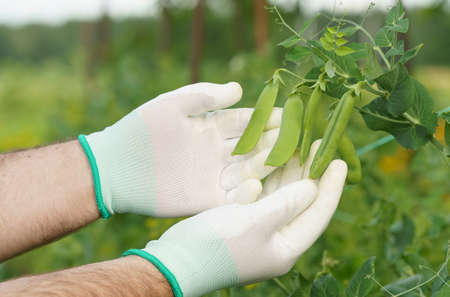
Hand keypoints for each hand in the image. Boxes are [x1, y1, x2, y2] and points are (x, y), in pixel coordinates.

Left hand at [79, 82, 280, 217]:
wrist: (117, 166)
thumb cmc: (141, 130)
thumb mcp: (172, 105)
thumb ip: (204, 96)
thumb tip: (239, 89)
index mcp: (210, 127)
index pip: (245, 121)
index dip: (266, 117)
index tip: (288, 114)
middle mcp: (217, 151)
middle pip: (253, 145)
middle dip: (275, 140)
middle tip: (299, 137)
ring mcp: (213, 175)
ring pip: (249, 169)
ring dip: (269, 165)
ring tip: (291, 160)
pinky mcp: (207, 198)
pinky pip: (234, 196)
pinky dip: (250, 192)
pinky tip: (265, 185)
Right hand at [124, 141, 346, 296]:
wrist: (177, 261)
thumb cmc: (216, 245)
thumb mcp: (254, 222)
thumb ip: (285, 203)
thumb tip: (312, 188)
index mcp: (286, 247)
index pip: (318, 214)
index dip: (331, 187)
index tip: (340, 160)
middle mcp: (277, 240)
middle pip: (302, 203)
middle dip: (311, 174)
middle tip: (318, 145)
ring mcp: (260, 231)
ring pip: (284, 197)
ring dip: (291, 173)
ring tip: (300, 146)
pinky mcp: (244, 222)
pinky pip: (265, 197)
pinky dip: (270, 179)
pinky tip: (274, 160)